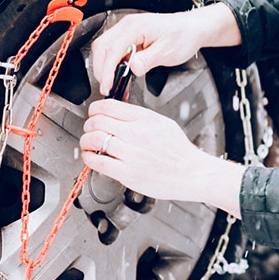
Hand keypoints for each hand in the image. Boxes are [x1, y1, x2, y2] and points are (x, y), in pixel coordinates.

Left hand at [80, 99, 244, 213]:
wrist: (193, 174)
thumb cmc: (180, 152)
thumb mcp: (163, 124)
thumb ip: (140, 117)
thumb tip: (117, 114)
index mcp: (146, 119)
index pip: (108, 106)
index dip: (94, 110)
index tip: (93, 115)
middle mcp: (137, 134)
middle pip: (97, 121)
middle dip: (88, 125)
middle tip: (89, 130)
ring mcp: (132, 154)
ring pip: (94, 140)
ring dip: (85, 141)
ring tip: (88, 144)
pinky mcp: (128, 173)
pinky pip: (98, 162)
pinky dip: (89, 158)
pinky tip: (91, 157)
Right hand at [90, 2, 240, 95]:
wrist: (192, 28)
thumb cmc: (183, 35)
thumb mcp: (167, 51)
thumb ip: (148, 60)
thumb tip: (132, 68)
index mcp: (135, 27)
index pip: (112, 50)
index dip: (106, 71)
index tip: (107, 86)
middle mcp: (127, 25)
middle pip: (102, 47)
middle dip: (101, 69)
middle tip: (108, 87)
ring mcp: (127, 30)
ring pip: (105, 48)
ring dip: (105, 67)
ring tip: (113, 84)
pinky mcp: (129, 36)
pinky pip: (114, 50)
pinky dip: (113, 64)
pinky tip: (119, 75)